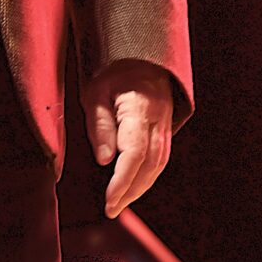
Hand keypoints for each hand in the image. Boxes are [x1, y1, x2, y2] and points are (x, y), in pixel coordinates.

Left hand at [83, 59, 175, 218]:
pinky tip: (134, 185)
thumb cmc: (112, 71)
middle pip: (150, 164)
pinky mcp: (166, 125)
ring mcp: (166, 122)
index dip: (122, 181)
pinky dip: (148, 175)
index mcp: (140, 108)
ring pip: (159, 163)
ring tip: (120, 203)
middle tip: (111, 209)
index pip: (135, 153)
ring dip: (140, 186)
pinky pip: (161, 155)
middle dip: (130, 191)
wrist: (141, 52)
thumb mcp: (95, 92)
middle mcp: (158, 118)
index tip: (108, 201)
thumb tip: (105, 161)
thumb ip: (100, 126)